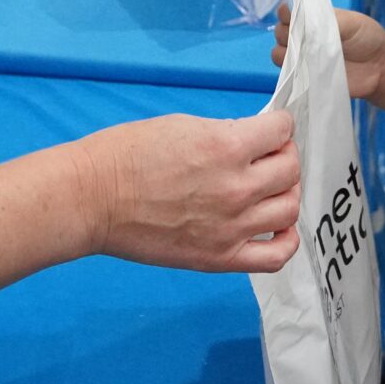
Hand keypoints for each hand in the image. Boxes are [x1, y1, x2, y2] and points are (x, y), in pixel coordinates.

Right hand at [75, 110, 302, 272]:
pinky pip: (276, 255)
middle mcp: (237, 187)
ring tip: (269, 188)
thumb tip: (252, 143)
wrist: (94, 198)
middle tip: (268, 155)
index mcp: (226, 146)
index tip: (271, 128)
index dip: (278, 126)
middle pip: (290, 169)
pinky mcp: (221, 257)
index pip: (281, 131)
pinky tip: (277, 227)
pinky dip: (286, 240)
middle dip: (283, 155)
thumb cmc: (126, 155)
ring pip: (289, 209)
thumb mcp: (182, 125)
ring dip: (285, 193)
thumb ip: (225, 135)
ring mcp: (232, 226)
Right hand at [271, 3, 384, 101]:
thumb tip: (303, 23)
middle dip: (287, 34)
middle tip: (307, 39)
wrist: (379, 67)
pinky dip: (292, 72)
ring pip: (278, 54)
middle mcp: (301, 36)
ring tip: (309, 56)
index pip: (285, 11)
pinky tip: (307, 70)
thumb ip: (326, 21)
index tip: (293, 18)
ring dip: (288, 54)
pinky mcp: (305, 78)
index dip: (285, 14)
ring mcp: (302, 58)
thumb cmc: (366, 38)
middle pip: (278, 32)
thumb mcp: (350, 22)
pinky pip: (287, 75)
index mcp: (310, 18)